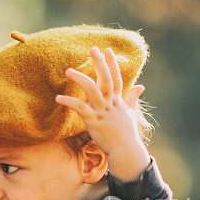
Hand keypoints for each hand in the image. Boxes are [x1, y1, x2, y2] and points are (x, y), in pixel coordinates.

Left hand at [55, 47, 149, 180]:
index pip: (116, 78)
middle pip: (106, 79)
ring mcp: (102, 111)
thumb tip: (140, 86)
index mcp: (118, 101)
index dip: (112, 64)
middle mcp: (111, 103)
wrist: (125, 150)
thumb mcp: (130, 113)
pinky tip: (58, 97)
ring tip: (69, 71)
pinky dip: (69, 102)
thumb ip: (132, 99)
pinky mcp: (93, 121)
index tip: (107, 50)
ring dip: (80, 79)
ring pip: (92, 90)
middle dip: (99, 63)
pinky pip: (80, 108)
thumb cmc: (126, 133)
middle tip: (92, 49)